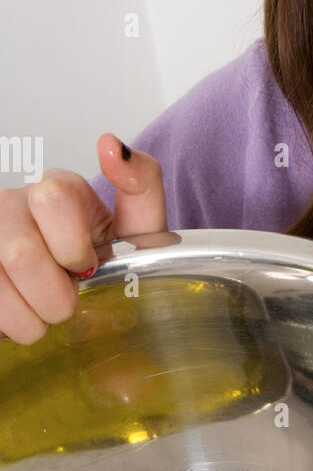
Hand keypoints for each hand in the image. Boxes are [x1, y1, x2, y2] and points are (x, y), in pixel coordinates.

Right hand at [0, 135, 165, 344]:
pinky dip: (10, 324)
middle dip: (55, 296)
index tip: (88, 266)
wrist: (84, 285)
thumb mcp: (139, 225)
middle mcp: (12, 204)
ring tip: (45, 312)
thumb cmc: (109, 256)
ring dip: (30, 318)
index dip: (74, 248)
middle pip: (20, 252)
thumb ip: (141, 182)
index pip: (53, 199)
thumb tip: (109, 145)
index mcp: (56, 188)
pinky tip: (24, 312)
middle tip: (69, 302)